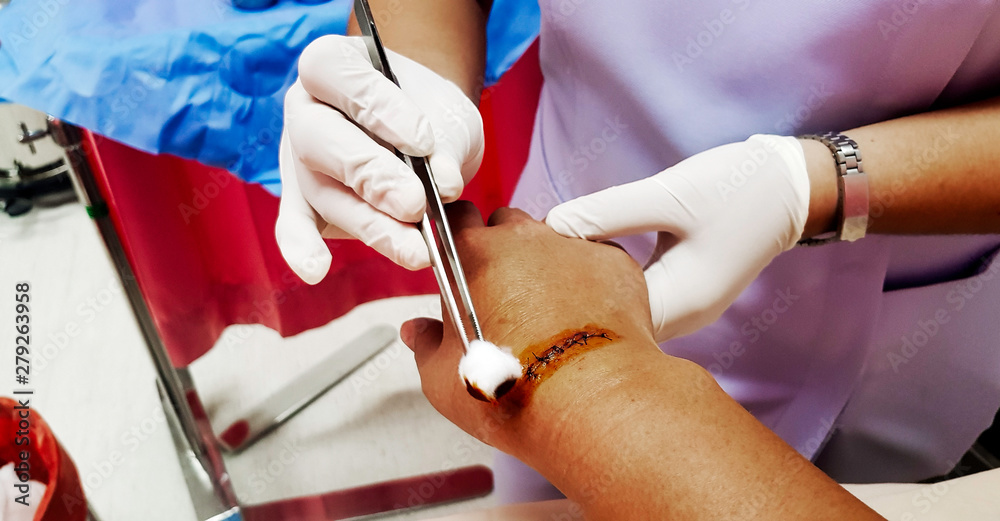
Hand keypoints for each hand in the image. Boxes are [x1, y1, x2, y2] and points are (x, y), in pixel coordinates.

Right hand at [276, 35, 484, 282]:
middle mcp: (305, 109)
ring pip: (322, 191)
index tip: (423, 141)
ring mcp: (299, 159)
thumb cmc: (429, 112)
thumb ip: (446, 143)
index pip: (335, 73)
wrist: (425, 131)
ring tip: (415, 249)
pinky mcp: (303, 202)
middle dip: (370, 174)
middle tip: (415, 203)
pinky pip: (294, 225)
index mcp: (332, 66)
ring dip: (370, 224)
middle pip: (318, 137)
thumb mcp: (449, 114)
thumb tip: (444, 184)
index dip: (376, 107)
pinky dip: (301, 248)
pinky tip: (314, 270)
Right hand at [399, 203, 656, 453]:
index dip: (457, 237)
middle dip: (503, 250)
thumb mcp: (442, 379)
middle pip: (506, 224)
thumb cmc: (513, 392)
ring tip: (551, 313)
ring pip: (553, 240)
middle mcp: (522, 238)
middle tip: (506, 297)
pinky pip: (596, 261)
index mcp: (471, 254)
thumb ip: (426, 344)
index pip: (455, 216)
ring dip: (548, 265)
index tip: (461, 263)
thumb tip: (418, 332)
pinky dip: (590, 282)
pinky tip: (587, 319)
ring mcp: (570, 245)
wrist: (588, 402)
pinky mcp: (613, 262)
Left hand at [545, 135, 810, 341]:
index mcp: (681, 302)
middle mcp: (683, 315)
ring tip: (556, 256)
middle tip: (534, 262)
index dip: (567, 293)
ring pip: (623, 306)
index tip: (534, 265)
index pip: (607, 316)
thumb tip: (552, 225)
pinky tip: (588, 252)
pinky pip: (636, 292)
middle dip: (574, 292)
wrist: (794, 185)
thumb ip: (608, 212)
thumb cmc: (738, 188)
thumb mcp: (668, 195)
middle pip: (613, 319)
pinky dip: (611, 276)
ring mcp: (685, 305)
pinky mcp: (683, 288)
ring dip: (592, 284)